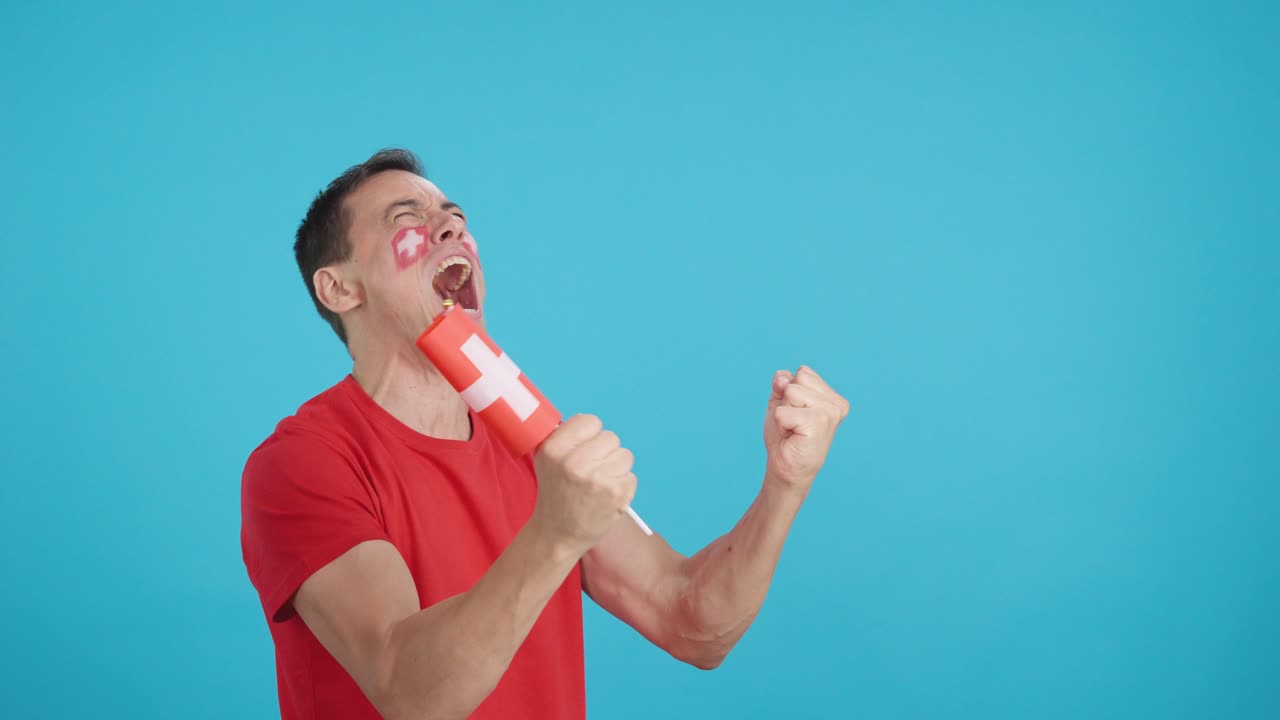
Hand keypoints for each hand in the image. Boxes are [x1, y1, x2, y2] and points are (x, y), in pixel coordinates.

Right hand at [531, 414, 636, 553]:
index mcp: (554, 449)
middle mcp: (574, 462)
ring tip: (599, 485)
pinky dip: (622, 486)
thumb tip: (591, 424)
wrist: (558, 534)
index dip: (591, 435)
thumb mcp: (547, 461)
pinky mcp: (616, 493)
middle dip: (605, 453)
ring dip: (616, 469)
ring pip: (625, 455)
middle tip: (592, 472)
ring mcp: (597, 478)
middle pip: (611, 437)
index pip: (590, 421)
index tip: (585, 450)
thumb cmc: (556, 494)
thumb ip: (566, 438)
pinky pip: (631, 476)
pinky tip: (606, 497)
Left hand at [763, 366, 848, 494]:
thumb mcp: (780, 402)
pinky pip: (783, 411)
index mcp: (833, 397)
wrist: (785, 468)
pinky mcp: (818, 423)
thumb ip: (782, 383)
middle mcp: (836, 404)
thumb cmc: (785, 436)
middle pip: (797, 379)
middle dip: (786, 400)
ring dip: (784, 412)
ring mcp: (830, 413)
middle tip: (792, 423)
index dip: (789, 393)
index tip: (795, 415)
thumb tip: (783, 378)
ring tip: (793, 429)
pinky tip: (792, 436)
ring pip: (791, 391)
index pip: (802, 372)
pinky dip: (781, 424)